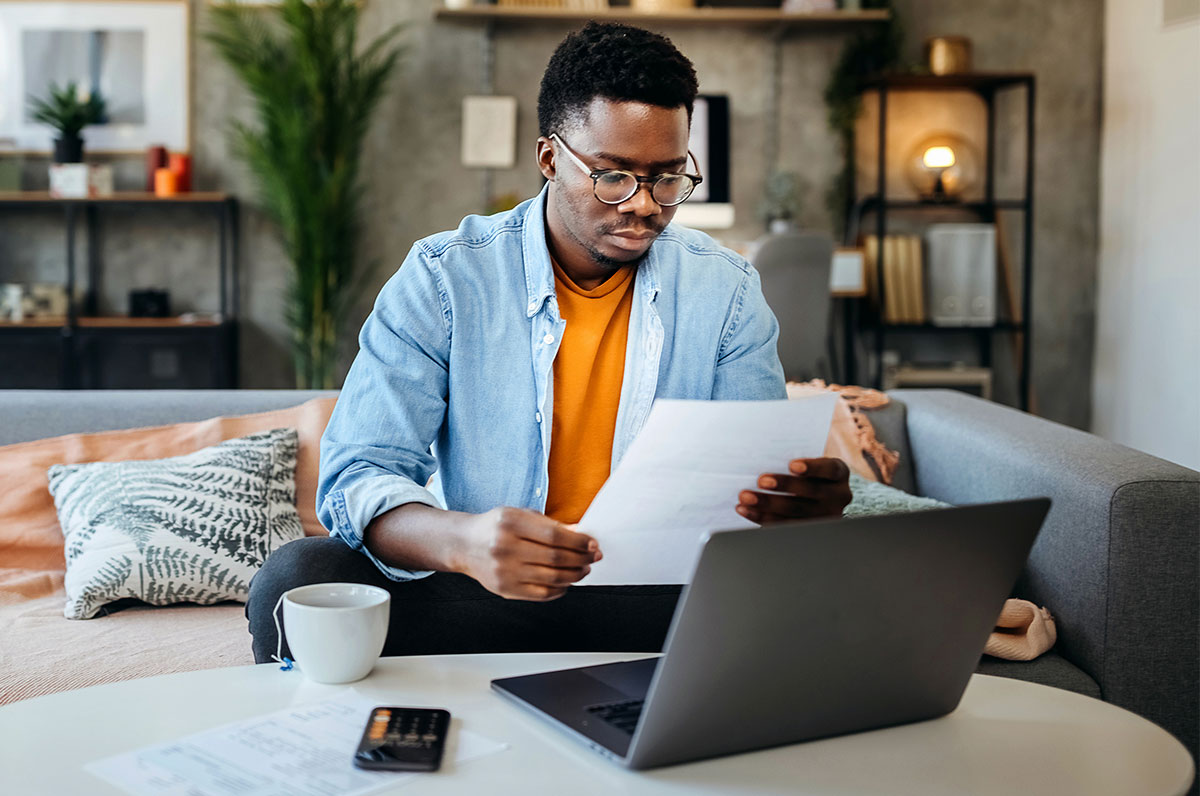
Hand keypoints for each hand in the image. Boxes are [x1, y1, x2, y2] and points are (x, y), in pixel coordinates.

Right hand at [458, 507, 602, 601]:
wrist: (465, 545)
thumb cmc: (497, 527)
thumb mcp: (520, 515)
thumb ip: (549, 524)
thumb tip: (580, 535)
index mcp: (511, 524)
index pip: (554, 536)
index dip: (578, 542)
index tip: (592, 544)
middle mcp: (505, 548)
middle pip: (555, 558)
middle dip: (582, 558)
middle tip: (593, 557)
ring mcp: (504, 571)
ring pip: (552, 578)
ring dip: (575, 575)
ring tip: (583, 569)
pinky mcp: (505, 589)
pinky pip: (541, 594)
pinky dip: (559, 589)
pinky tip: (566, 582)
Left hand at [736, 457, 851, 523]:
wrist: (817, 496)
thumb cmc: (805, 472)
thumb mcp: (809, 464)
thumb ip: (794, 462)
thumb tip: (763, 456)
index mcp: (839, 473)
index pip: (829, 469)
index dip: (812, 467)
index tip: (792, 465)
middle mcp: (839, 495)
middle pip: (811, 491)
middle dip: (784, 486)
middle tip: (761, 481)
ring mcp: (827, 515)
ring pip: (796, 511)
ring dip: (767, 504)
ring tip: (746, 497)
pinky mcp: (810, 530)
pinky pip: (784, 525)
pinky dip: (762, 517)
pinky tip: (746, 510)